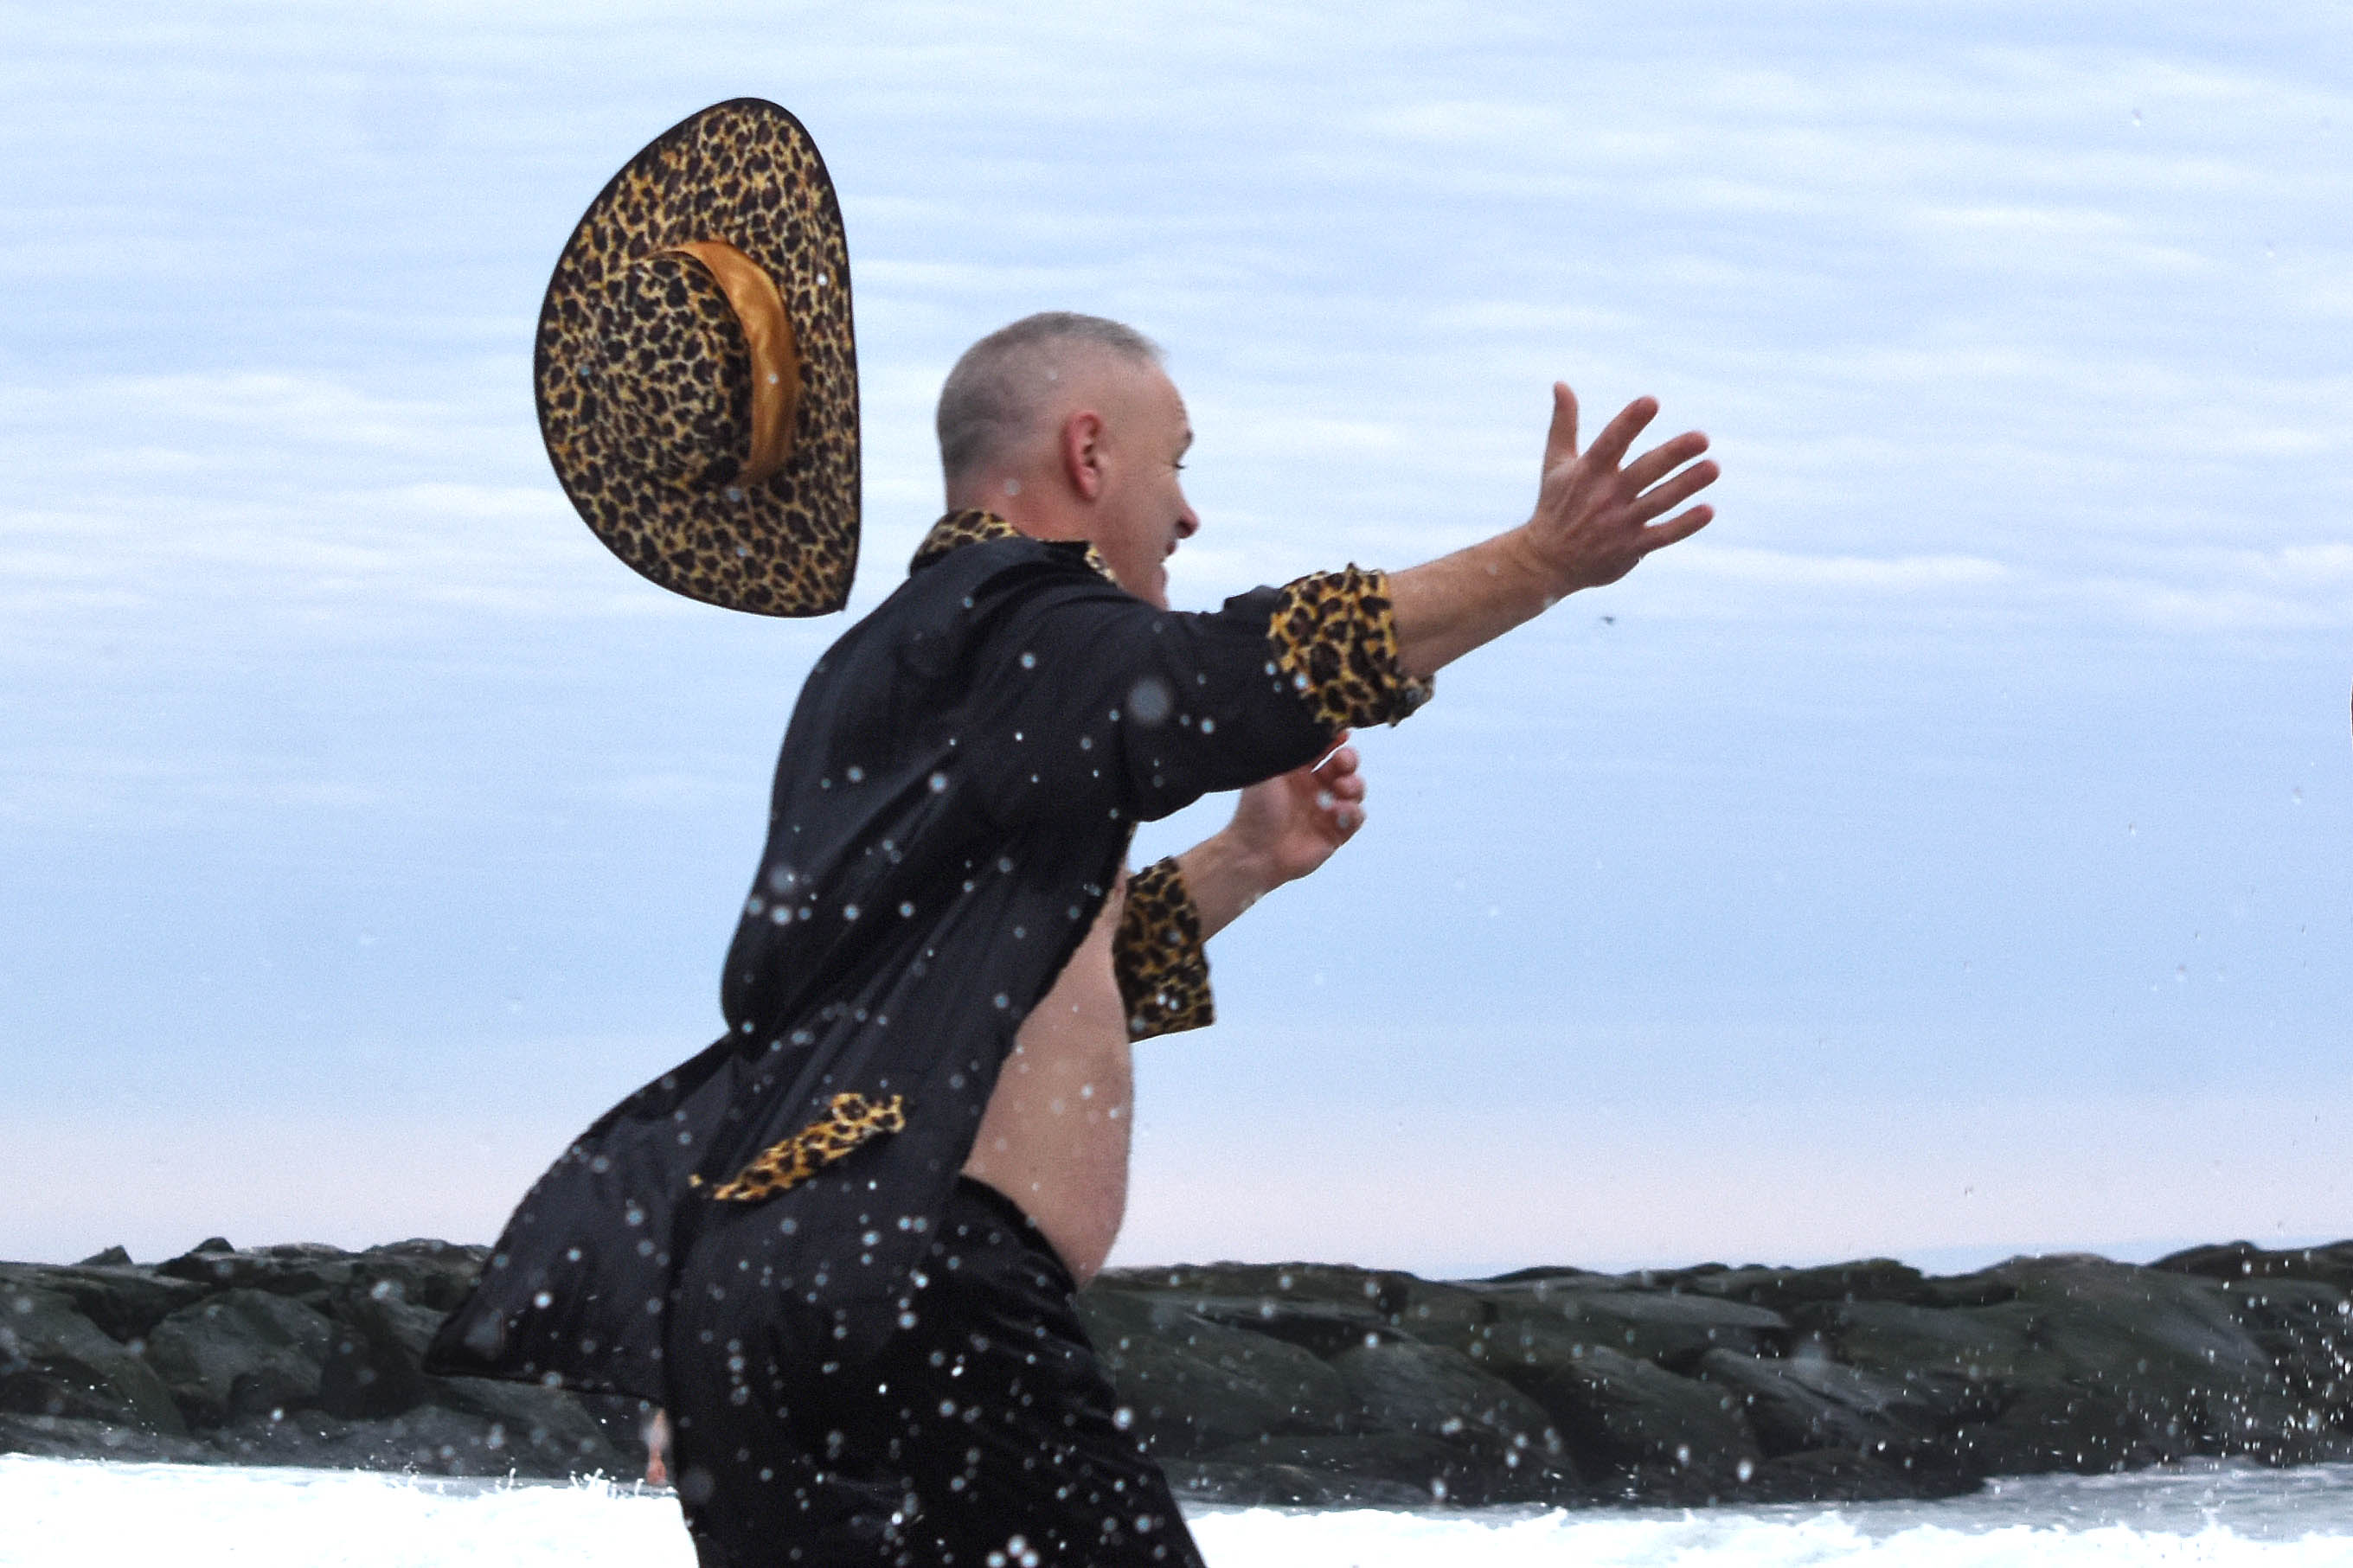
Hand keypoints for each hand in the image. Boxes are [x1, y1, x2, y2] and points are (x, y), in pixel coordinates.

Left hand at [1225, 738, 1365, 889]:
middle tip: (1342, 761)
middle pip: (1345, 767)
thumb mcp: (1267, 771)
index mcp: (1298, 772)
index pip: (1323, 749)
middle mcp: (1314, 789)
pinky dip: (1352, 811)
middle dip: (1349, 760)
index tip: (1342, 732)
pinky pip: (1356, 818)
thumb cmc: (1255, 811)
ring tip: (1340, 788)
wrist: (1253, 852)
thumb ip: (1285, 747)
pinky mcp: (1335, 833)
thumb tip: (1299, 722)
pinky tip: (1337, 811)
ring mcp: (1327, 811)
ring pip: (1355, 790)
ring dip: (1354, 784)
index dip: (1335, 739)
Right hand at [1522, 384, 1717, 593]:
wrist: (1546, 562)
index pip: (1610, 443)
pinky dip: (1684, 525)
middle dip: (1672, 455)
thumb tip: (1561, 383)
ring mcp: (1619, 524)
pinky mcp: (1630, 548)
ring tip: (1713, 467)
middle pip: (1643, 472)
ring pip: (1659, 502)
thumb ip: (1564, 423)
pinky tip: (1708, 510)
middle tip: (1702, 437)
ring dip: (1686, 486)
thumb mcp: (1555, 462)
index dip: (1629, 422)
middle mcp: (1605, 496)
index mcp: (1587, 472)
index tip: (1650, 402)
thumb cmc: (1554, 505)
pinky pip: (1662, 535)